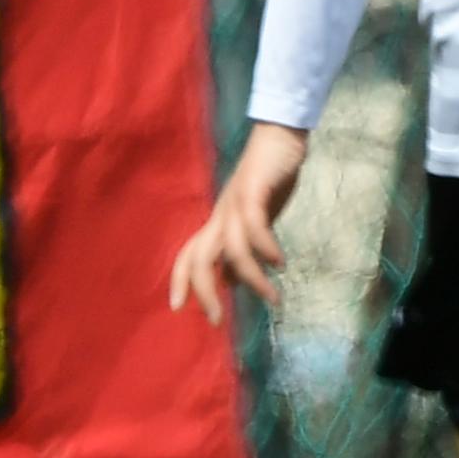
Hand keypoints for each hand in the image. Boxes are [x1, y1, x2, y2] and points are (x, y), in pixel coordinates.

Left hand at [170, 119, 306, 319]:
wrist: (280, 137)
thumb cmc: (268, 179)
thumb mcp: (255, 221)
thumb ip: (243, 249)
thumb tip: (232, 284)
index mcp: (217, 223)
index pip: (188, 255)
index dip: (179, 281)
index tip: (178, 309)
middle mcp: (220, 216)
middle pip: (199, 258)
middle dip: (204, 292)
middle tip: (218, 320)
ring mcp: (235, 204)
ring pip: (232, 249)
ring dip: (252, 278)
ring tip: (273, 298)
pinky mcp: (255, 190)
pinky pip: (254, 225)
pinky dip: (265, 247)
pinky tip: (280, 262)